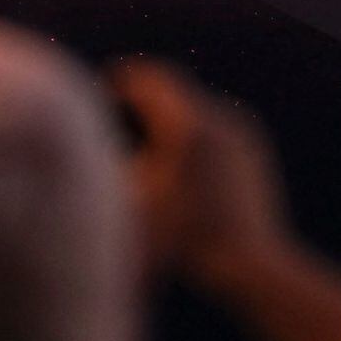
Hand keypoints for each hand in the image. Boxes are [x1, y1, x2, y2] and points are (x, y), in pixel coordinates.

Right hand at [111, 61, 291, 285]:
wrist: (250, 262)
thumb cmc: (185, 236)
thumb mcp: (133, 199)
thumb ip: (108, 161)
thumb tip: (87, 138)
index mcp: (186, 123)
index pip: (148, 77)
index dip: (121, 80)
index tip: (103, 92)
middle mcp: (218, 116)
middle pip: (172, 89)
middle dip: (144, 98)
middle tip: (118, 111)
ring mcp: (240, 130)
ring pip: (194, 108)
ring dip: (169, 116)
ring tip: (147, 141)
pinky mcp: (253, 148)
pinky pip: (216, 127)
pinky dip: (193, 134)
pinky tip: (179, 164)